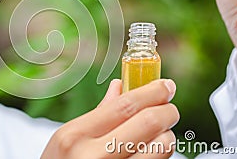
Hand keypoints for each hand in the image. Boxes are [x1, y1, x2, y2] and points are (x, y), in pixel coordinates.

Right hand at [41, 79, 178, 158]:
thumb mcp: (67, 138)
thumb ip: (98, 113)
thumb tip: (120, 87)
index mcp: (76, 136)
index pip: (125, 106)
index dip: (151, 92)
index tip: (165, 85)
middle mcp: (95, 157)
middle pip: (148, 124)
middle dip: (167, 110)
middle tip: (169, 107)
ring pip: (161, 148)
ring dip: (166, 135)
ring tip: (158, 133)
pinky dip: (158, 154)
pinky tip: (148, 151)